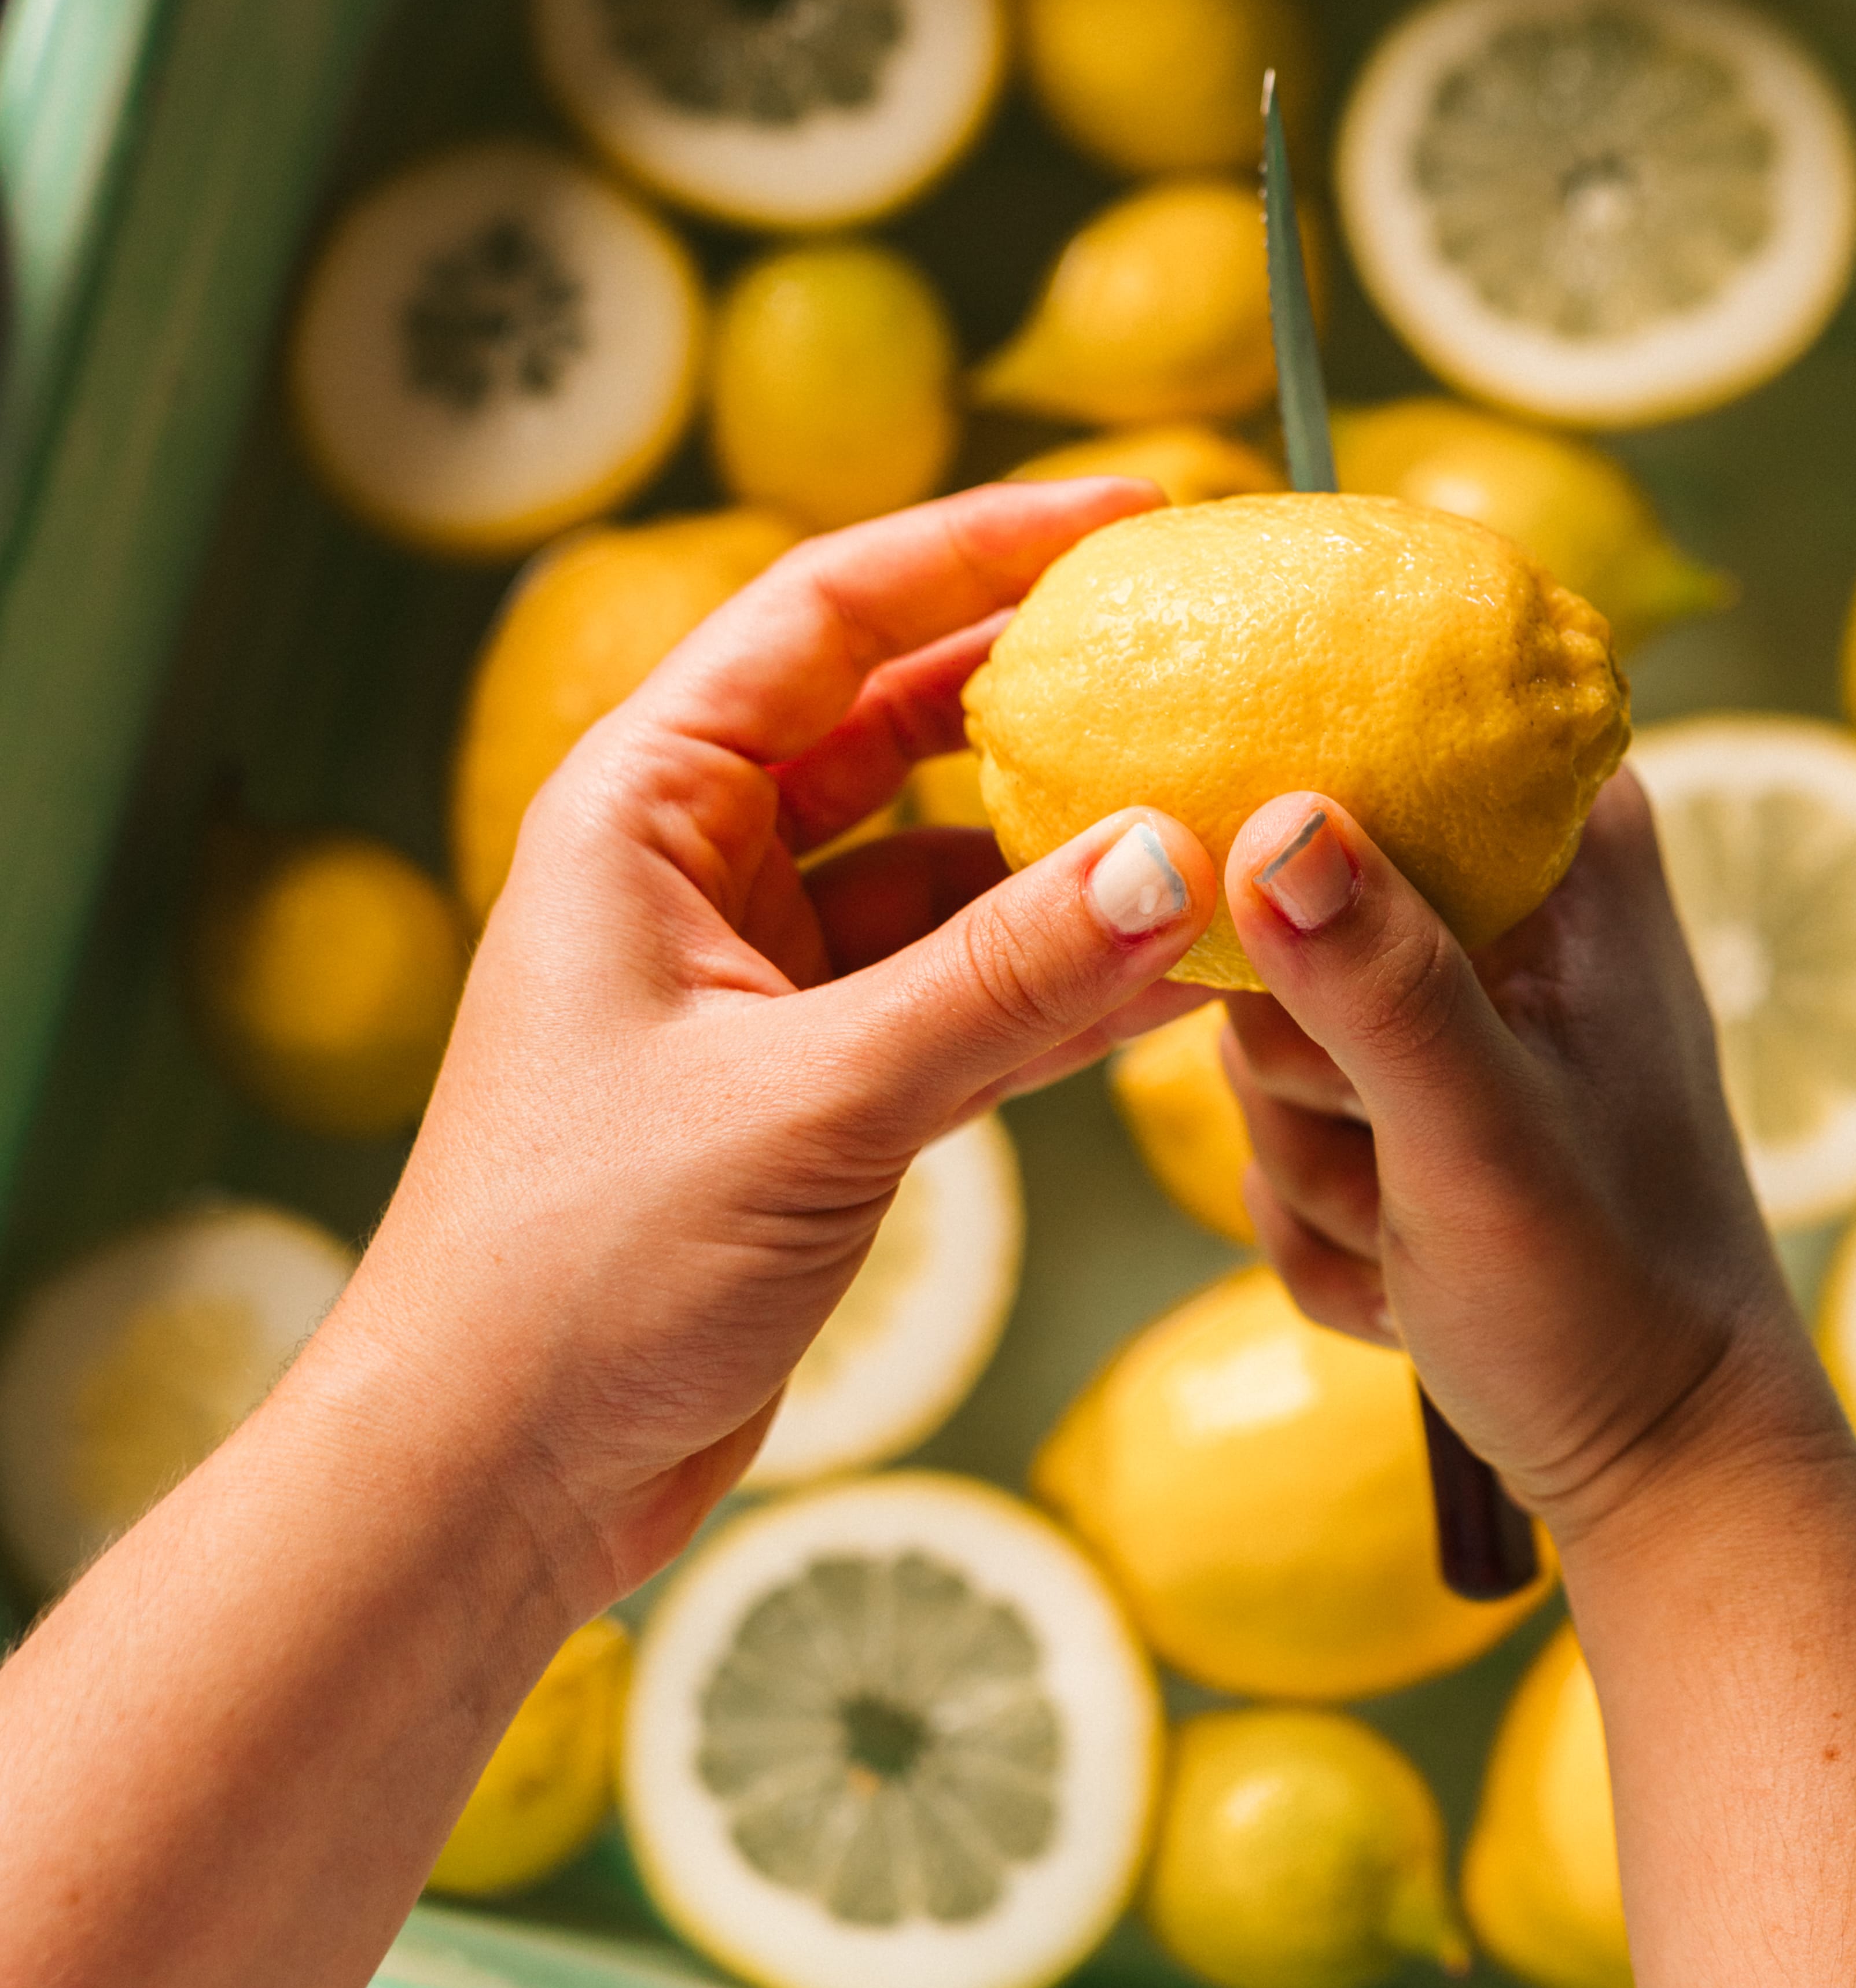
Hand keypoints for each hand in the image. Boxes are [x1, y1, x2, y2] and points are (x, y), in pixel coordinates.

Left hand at [327, 481, 1218, 1617]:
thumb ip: (1002, 980)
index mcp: (643, 808)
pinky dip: (1064, 981)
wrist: (491, 1475)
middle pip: (899, 717)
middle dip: (1051, 685)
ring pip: (947, 866)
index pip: (830, 610)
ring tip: (1231, 814)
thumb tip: (1180, 856)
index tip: (1137, 512)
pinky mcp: (810, 1082)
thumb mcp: (812, 1102)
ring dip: (1077, 853)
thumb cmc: (581, 1269)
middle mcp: (697, 867)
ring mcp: (758, 976)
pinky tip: (1188, 972)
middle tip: (1209, 647)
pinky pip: (963, 990)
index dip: (985, 543)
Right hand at [1220, 769, 1822, 1552]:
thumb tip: (1270, 828)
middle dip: (1307, 1069)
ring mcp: (1449, 1004)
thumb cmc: (1609, 1295)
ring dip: (1318, 1162)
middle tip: (1402, 1156)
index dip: (1291, 847)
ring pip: (1257, 1038)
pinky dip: (1326, 1223)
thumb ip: (1380, 982)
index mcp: (1564, 848)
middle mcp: (1508, 900)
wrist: (1662, 1458)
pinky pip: (1273, 1135)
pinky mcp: (1402, 1098)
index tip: (1300, 979)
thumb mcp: (1481, 1135)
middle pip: (1273, 909)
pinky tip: (1414, 1268)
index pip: (1371, 740)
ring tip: (1424, 1227)